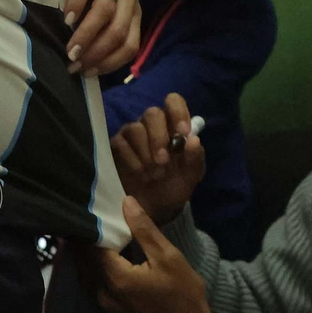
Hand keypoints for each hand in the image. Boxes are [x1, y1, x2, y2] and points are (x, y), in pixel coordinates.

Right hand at [63, 0, 139, 76]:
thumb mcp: (97, 11)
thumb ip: (99, 33)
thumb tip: (85, 68)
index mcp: (134, 10)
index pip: (130, 44)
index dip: (110, 62)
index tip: (87, 73)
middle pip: (119, 31)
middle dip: (96, 52)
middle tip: (74, 64)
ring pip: (106, 12)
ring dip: (86, 35)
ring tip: (69, 49)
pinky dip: (78, 6)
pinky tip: (66, 19)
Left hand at [96, 196, 212, 312]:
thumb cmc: (183, 295)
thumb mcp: (168, 257)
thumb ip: (144, 230)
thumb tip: (126, 202)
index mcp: (115, 278)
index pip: (91, 246)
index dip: (90, 227)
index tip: (91, 210)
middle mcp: (103, 293)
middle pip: (84, 261)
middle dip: (85, 240)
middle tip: (89, 218)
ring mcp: (106, 306)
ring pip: (88, 274)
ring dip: (89, 256)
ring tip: (96, 235)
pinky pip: (96, 286)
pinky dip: (96, 270)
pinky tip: (106, 260)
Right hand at [110, 93, 203, 224]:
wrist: (153, 210)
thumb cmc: (173, 187)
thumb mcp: (190, 177)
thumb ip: (195, 158)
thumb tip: (194, 139)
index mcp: (173, 127)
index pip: (173, 102)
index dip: (178, 113)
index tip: (182, 133)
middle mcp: (151, 126)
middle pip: (152, 113)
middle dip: (159, 137)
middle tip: (164, 161)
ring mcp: (132, 135)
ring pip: (135, 128)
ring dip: (146, 153)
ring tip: (153, 174)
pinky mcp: (116, 147)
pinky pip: (120, 143)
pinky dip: (132, 160)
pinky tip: (140, 174)